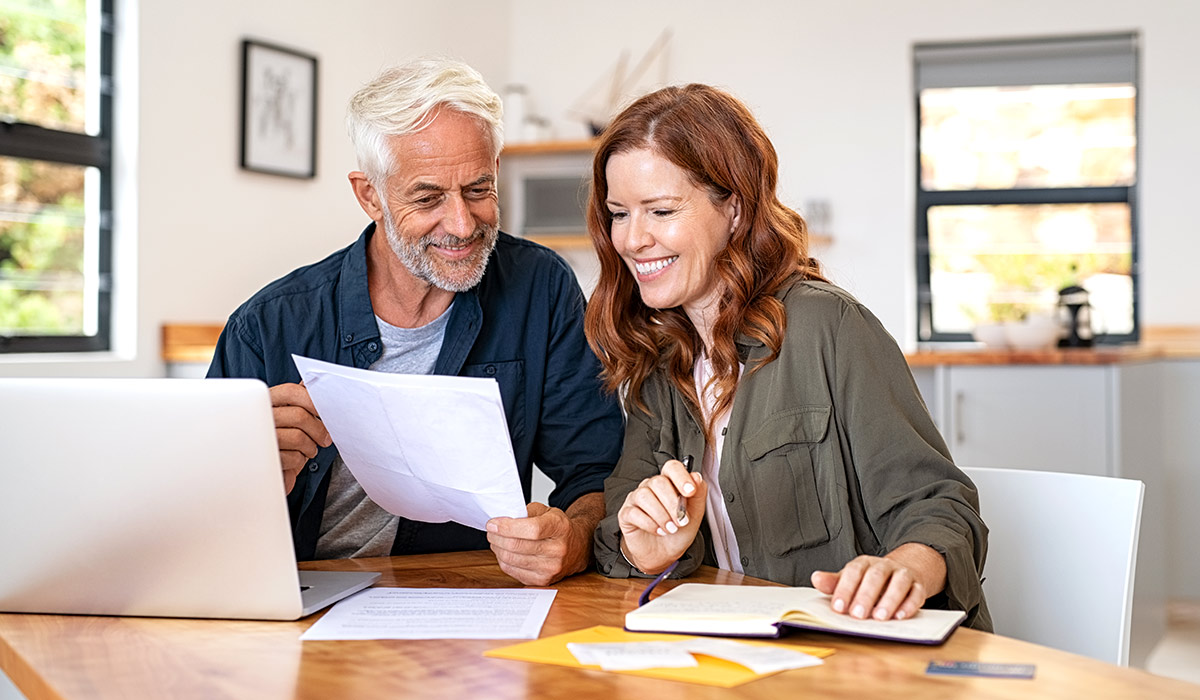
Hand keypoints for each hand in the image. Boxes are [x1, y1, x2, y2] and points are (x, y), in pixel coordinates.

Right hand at [269, 382, 330, 493]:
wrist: (263, 467)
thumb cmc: (283, 438)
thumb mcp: (291, 416)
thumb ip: (302, 398)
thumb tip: (318, 384)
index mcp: (266, 400)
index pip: (291, 392)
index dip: (312, 401)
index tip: (325, 413)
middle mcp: (260, 416)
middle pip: (299, 416)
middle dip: (319, 430)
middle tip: (325, 439)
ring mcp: (259, 438)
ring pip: (298, 438)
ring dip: (310, 447)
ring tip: (308, 449)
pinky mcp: (264, 458)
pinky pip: (292, 457)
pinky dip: (299, 461)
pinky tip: (294, 459)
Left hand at [486, 502, 590, 585]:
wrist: (576, 548)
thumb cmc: (558, 529)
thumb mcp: (547, 512)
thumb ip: (526, 513)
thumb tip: (501, 520)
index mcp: (559, 527)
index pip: (531, 529)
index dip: (507, 527)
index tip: (493, 524)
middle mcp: (558, 549)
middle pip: (517, 546)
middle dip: (497, 537)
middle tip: (491, 531)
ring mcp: (551, 568)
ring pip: (511, 559)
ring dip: (497, 548)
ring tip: (496, 540)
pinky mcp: (542, 580)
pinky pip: (512, 571)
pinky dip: (503, 560)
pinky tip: (504, 552)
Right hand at [617, 459, 706, 574]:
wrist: (663, 554)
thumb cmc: (678, 532)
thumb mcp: (695, 515)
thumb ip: (698, 495)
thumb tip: (696, 477)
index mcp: (669, 483)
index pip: (671, 467)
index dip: (681, 477)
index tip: (690, 492)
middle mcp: (650, 487)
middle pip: (658, 482)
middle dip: (673, 504)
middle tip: (681, 521)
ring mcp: (636, 499)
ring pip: (644, 496)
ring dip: (661, 515)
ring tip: (670, 529)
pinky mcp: (626, 514)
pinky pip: (634, 513)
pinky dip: (649, 524)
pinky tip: (658, 531)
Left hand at [810, 543, 946, 620]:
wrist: (902, 573)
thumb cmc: (870, 581)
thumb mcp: (850, 580)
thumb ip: (834, 582)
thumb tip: (816, 578)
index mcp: (864, 564)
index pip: (853, 571)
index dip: (845, 589)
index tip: (838, 608)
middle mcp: (884, 566)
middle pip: (876, 576)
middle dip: (866, 595)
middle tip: (858, 615)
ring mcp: (903, 574)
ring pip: (899, 582)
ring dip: (889, 600)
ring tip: (880, 617)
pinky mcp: (918, 586)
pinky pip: (916, 593)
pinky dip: (909, 605)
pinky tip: (900, 617)